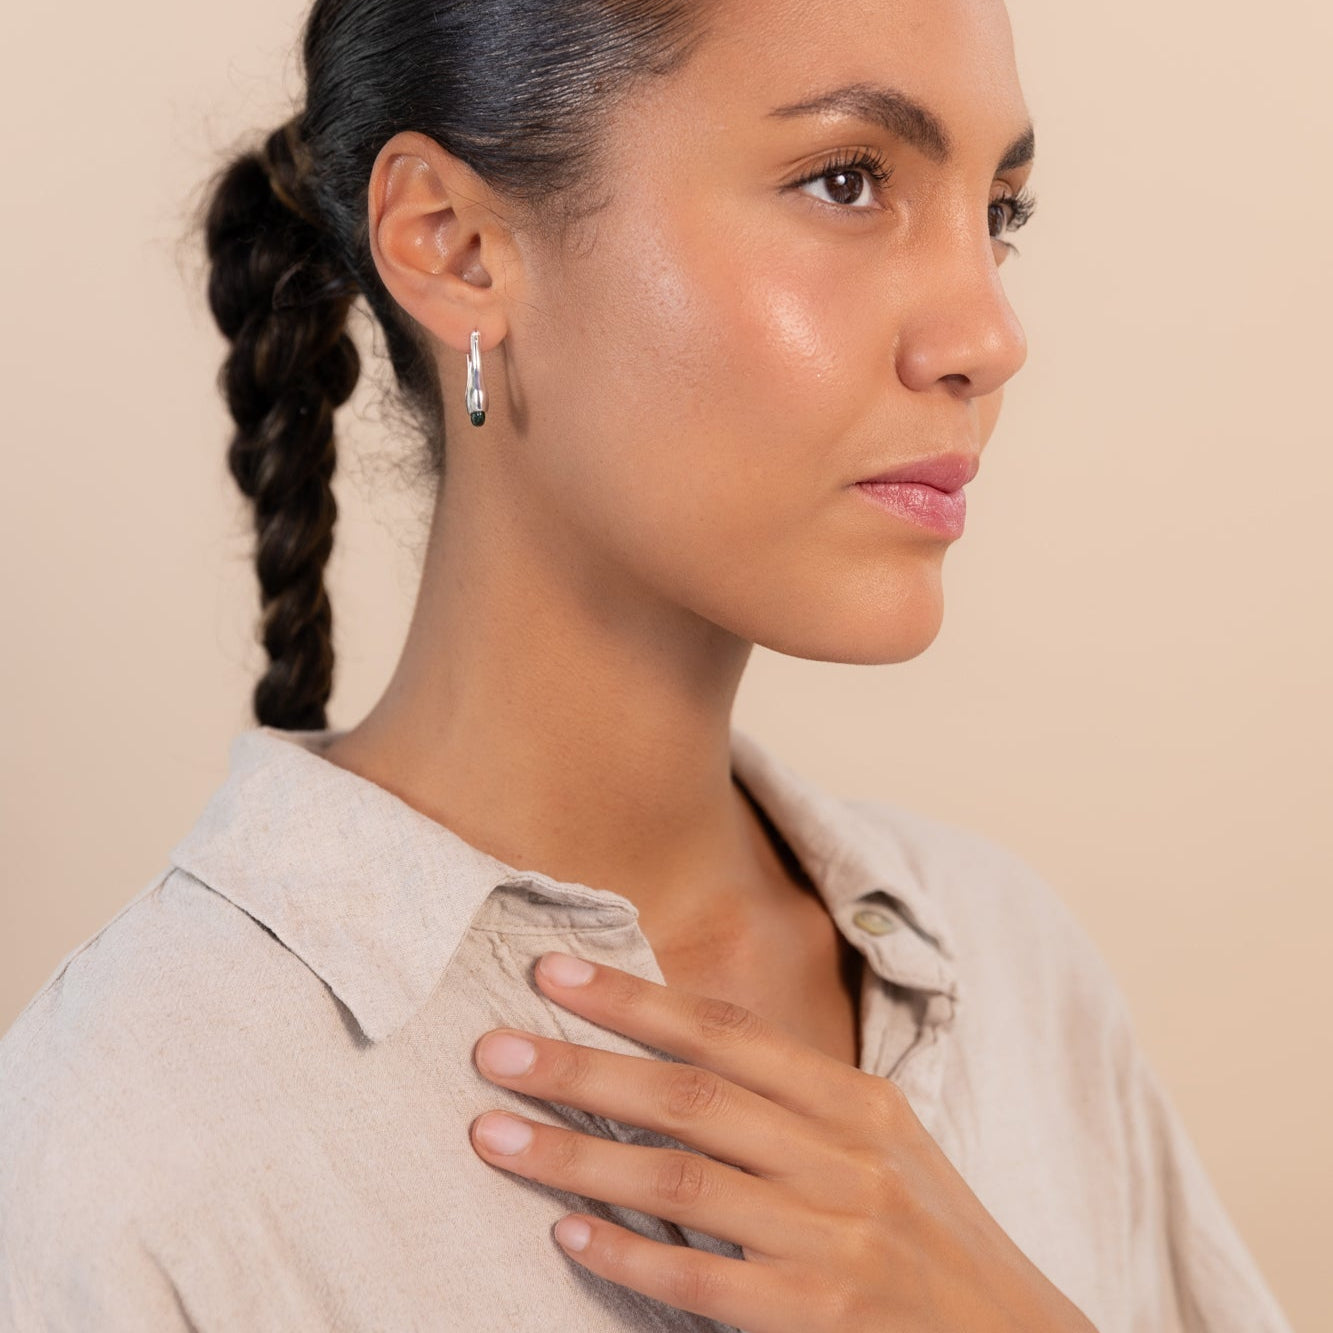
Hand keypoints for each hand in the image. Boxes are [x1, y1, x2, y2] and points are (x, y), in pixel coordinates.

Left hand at [468, 950, 1096, 1332]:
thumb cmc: (928, 1232)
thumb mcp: (878, 1143)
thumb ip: (790, 1100)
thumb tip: (677, 1052)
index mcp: (856, 1101)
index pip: (726, 1032)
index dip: (634, 999)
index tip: (553, 974)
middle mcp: (844, 1157)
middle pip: (690, 1096)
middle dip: (583, 1067)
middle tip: (494, 1050)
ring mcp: (833, 1238)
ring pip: (681, 1181)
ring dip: (578, 1156)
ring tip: (496, 1136)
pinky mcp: (820, 1317)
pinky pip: (703, 1281)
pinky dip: (630, 1254)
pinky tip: (569, 1234)